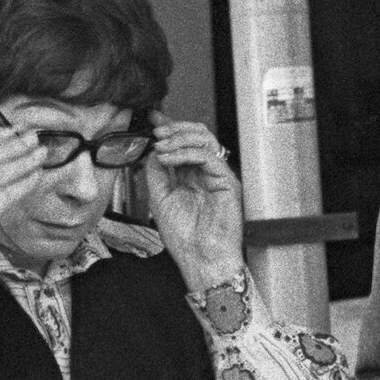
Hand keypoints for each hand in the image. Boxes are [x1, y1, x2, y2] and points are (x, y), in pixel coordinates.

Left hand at [146, 116, 245, 291]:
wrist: (200, 258)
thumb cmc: (185, 238)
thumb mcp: (159, 198)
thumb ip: (156, 172)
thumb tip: (153, 149)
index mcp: (191, 176)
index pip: (183, 143)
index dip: (170, 128)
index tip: (153, 120)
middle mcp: (205, 173)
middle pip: (197, 135)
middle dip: (174, 128)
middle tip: (157, 133)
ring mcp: (217, 176)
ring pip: (205, 140)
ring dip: (179, 138)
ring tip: (161, 147)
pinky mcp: (227, 182)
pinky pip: (208, 156)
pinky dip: (185, 152)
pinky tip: (168, 159)